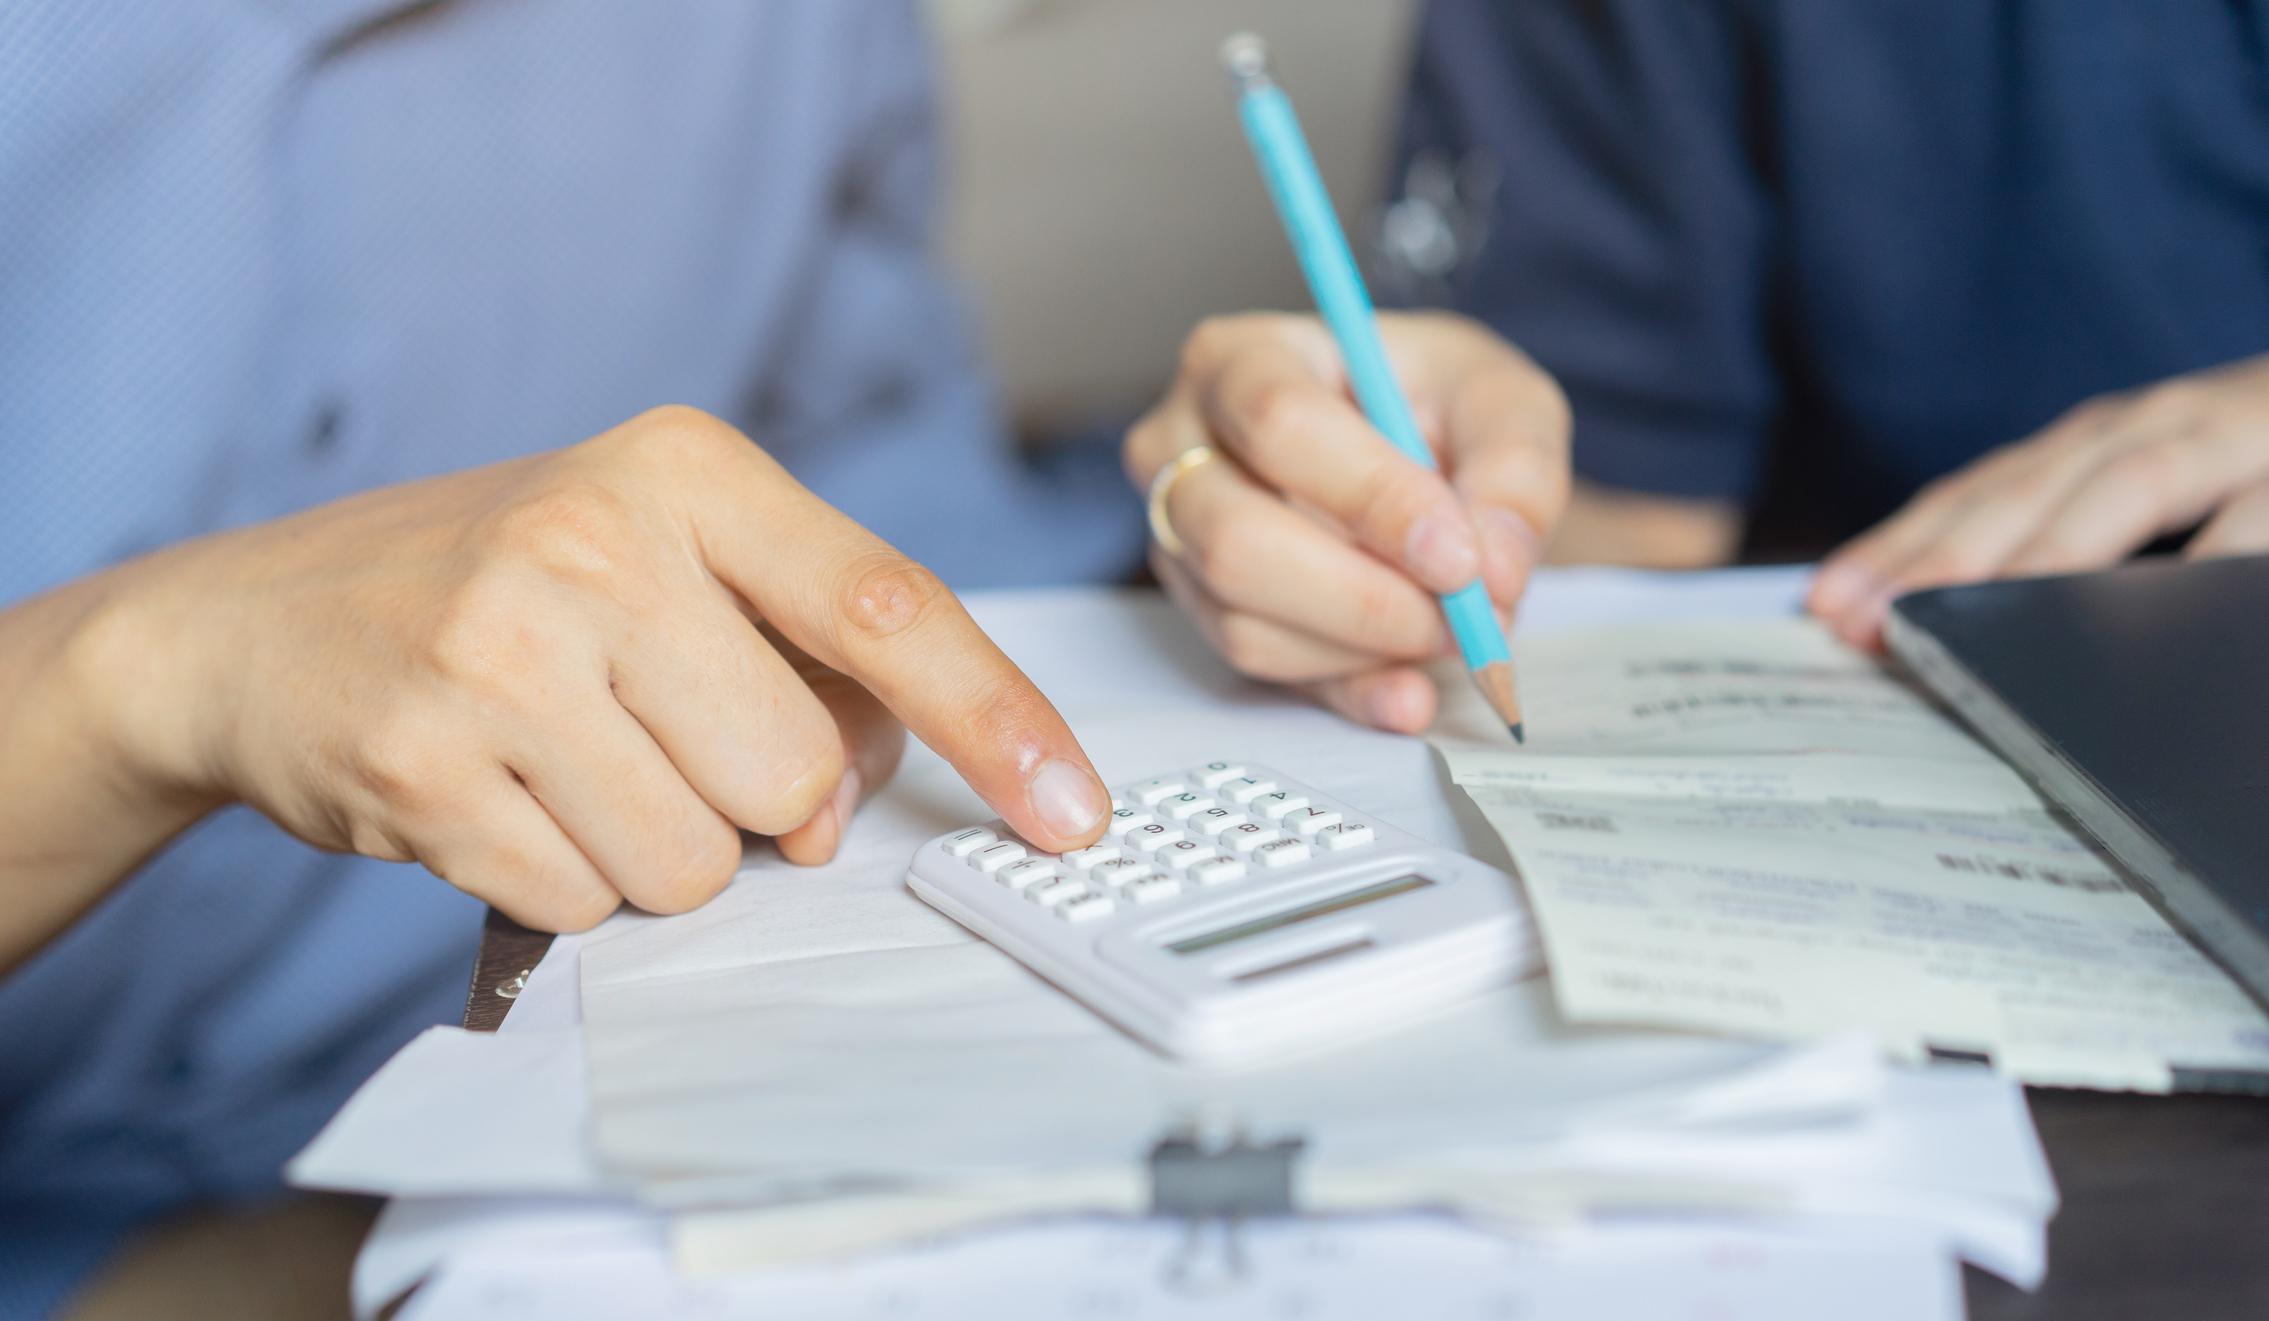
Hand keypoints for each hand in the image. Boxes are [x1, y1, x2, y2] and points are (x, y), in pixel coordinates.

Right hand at [90, 406, 1109, 931]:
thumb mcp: (653, 549)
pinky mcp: (424, 766)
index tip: (1072, 811)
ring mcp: (498, 652)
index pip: (886, 605)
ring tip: (566, 766)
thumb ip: (792, 638)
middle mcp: (592, 540)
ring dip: (654, 851)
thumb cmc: (499, 590)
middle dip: (757, 805)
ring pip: (696, 862)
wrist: (253, 624)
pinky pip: (584, 904)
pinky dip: (564, 882)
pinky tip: (502, 800)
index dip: (995, 719)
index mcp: (682, 469)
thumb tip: (877, 778)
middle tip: (660, 745)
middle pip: (796, 776)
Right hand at [1124, 312, 1569, 731]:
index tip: (1459, 557)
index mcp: (1239, 358)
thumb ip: (1514, 473)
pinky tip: (1409, 692)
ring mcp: (1177, 534)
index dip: (1372, 498)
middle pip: (1237, 540)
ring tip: (1450, 633)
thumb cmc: (1434, 403)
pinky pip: (1259, 670)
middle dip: (1363, 598)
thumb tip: (1495, 574)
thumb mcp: (1502, 402)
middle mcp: (1178, 444)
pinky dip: (1345, 689)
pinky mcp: (1198, 605)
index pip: (1280, 424)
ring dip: (1362, 648)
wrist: (1409, 448)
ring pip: (1243, 621)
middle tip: (1461, 617)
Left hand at [1812, 354, 2268, 647]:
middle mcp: (2169, 424)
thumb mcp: (2163, 493)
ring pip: (2135, 483)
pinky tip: (2177, 615)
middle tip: (1885, 627)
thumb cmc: (2266, 471)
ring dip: (2056, 552)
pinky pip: (2257, 520)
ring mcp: (2248, 436)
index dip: (1903, 546)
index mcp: (2114, 439)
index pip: (1985, 492)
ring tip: (1989, 620)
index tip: (1830, 605)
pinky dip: (2220, 561)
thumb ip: (2076, 542)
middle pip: (2038, 488)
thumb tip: (1941, 615)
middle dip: (1953, 558)